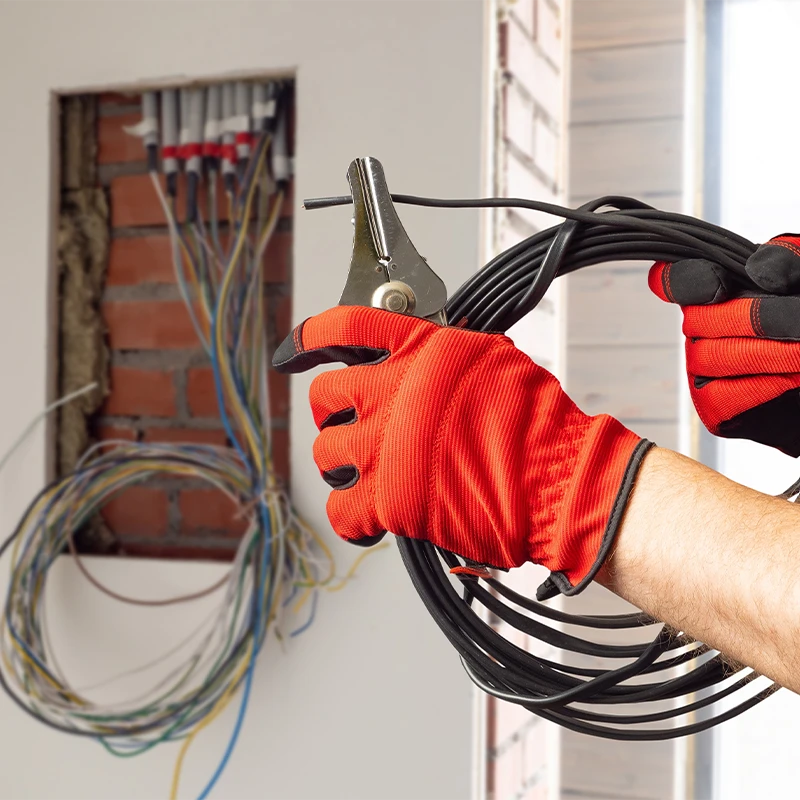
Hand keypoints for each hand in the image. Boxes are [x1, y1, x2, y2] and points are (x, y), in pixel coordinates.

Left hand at [273, 306, 648, 596]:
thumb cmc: (537, 424)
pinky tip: (374, 516)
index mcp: (418, 352)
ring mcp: (384, 447)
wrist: (557, 479)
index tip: (297, 349)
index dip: (309, 337)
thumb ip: (441, 354)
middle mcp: (393, 393)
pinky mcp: (387, 499)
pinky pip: (340, 510)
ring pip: (325, 452)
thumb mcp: (491, 359)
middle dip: (332, 412)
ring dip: (343, 465)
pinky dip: (353, 517)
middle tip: (353, 426)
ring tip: (373, 473)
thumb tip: (418, 357)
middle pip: (323, 395)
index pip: (343, 327)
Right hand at [649, 234, 799, 455]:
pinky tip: (790, 380)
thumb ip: (787, 259)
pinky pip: (720, 394)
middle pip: (698, 319)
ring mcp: (703, 369)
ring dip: (770, 353)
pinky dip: (762, 386)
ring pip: (711, 356)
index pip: (677, 280)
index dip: (681, 281)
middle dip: (757, 319)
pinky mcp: (714, 407)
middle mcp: (703, 328)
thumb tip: (761, 267)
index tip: (716, 285)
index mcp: (721, 291)